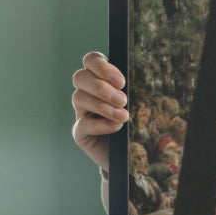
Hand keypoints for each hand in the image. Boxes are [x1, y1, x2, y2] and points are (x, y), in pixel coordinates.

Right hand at [71, 52, 127, 171]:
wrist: (130, 154)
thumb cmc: (135, 124)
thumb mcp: (137, 104)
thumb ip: (130, 91)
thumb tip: (127, 87)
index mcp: (100, 79)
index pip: (91, 60)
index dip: (102, 67)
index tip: (121, 82)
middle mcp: (87, 93)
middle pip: (80, 77)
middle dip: (101, 87)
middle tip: (122, 100)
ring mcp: (81, 112)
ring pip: (79, 98)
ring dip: (102, 106)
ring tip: (123, 116)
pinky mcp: (80, 133)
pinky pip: (83, 124)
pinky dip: (100, 125)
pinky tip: (115, 127)